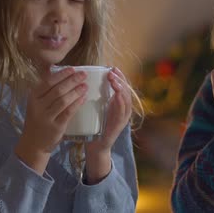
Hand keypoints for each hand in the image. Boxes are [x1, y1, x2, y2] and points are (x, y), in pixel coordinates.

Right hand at [15, 67, 86, 173]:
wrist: (33, 143)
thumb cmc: (38, 119)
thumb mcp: (37, 103)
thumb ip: (46, 89)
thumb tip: (56, 69)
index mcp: (33, 97)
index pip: (48, 82)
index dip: (61, 74)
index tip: (72, 69)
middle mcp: (38, 106)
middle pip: (57, 90)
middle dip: (72, 81)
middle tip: (83, 74)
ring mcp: (46, 117)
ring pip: (63, 101)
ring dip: (76, 91)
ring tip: (85, 85)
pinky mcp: (55, 127)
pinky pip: (68, 113)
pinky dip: (76, 104)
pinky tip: (83, 98)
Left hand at [84, 67, 132, 183]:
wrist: (95, 146)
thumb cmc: (95, 125)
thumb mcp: (98, 107)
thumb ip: (98, 96)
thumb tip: (87, 79)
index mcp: (119, 104)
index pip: (123, 86)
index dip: (120, 76)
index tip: (112, 67)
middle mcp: (124, 109)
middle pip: (126, 90)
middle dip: (120, 79)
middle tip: (112, 71)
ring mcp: (123, 117)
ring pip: (126, 99)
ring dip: (121, 88)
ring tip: (113, 80)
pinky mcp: (120, 125)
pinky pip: (123, 111)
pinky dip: (120, 101)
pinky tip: (116, 94)